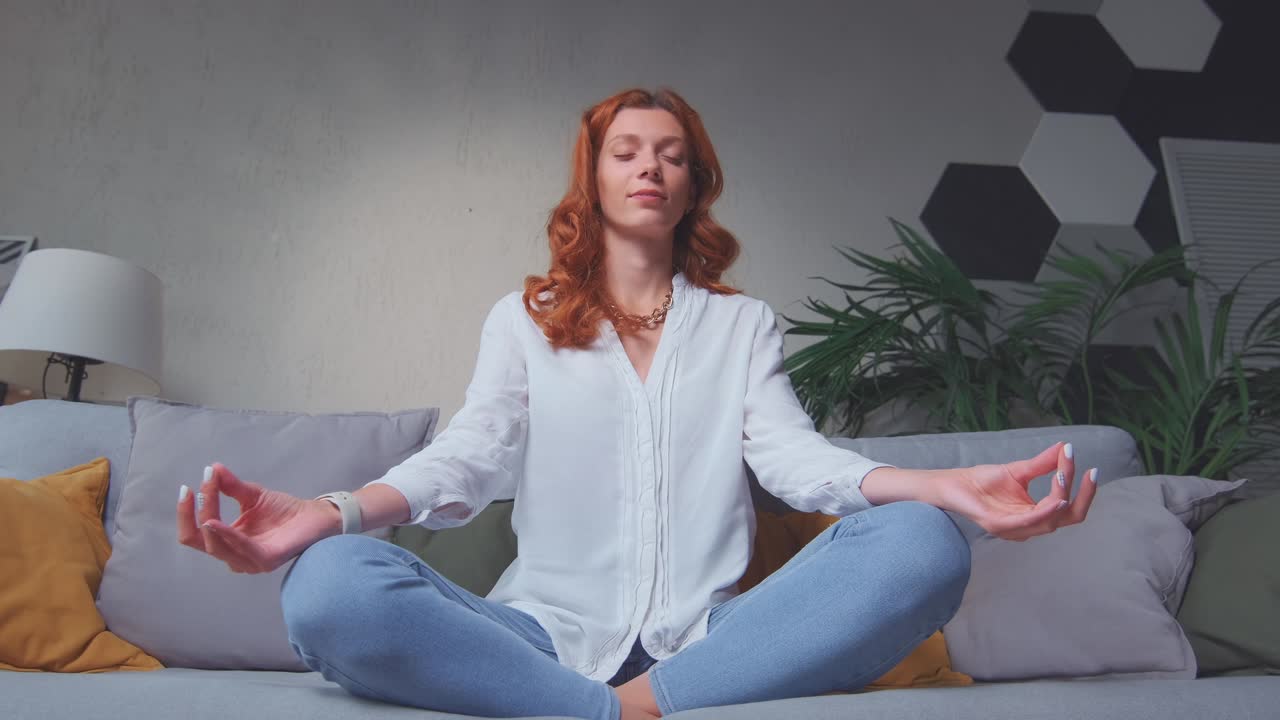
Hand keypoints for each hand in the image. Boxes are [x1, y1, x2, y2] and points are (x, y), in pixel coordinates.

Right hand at [176, 463, 339, 572]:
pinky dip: (227, 536)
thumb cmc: (284, 510)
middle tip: (198, 488)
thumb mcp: (251, 495)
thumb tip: (212, 468)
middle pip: (201, 540)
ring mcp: (249, 562)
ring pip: (217, 548)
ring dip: (208, 522)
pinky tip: (216, 522)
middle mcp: (234, 556)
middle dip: (196, 512)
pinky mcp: (266, 561)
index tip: (187, 487)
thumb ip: (231, 486)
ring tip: (204, 500)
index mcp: (227, 542)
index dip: (187, 512)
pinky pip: (242, 550)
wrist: (316, 516)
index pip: (195, 532)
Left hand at [935, 442, 1097, 540]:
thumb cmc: (983, 481)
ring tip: (1065, 474)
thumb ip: (1043, 463)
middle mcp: (1029, 527)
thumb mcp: (1020, 470)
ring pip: (1051, 520)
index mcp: (1036, 516)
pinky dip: (1046, 511)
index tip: (1090, 467)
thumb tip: (1066, 447)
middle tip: (1090, 474)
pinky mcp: (999, 526)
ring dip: (1062, 496)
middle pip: (1069, 518)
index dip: (1083, 491)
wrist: (953, 483)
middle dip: (1083, 496)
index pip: (1069, 508)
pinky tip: (1058, 499)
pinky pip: (1029, 523)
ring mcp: (1014, 529)